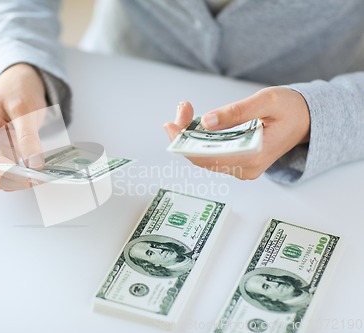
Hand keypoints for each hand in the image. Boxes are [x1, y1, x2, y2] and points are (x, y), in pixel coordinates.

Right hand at [0, 63, 46, 189]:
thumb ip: (28, 137)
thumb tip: (34, 164)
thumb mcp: (26, 110)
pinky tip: (32, 165)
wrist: (17, 84)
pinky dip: (19, 174)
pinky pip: (5, 174)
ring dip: (19, 179)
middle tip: (42, 174)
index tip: (38, 175)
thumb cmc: (18, 92)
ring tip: (39, 167)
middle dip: (17, 179)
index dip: (15, 174)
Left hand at [164, 87, 309, 179]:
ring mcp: (241, 168)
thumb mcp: (267, 101)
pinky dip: (199, 139)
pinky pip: (211, 155)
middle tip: (181, 109)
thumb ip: (237, 112)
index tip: (172, 124)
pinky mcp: (237, 163)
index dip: (186, 143)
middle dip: (184, 135)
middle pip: (203, 158)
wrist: (306, 120)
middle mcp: (246, 168)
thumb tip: (207, 121)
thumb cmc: (290, 108)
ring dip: (189, 136)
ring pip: (204, 157)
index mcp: (255, 155)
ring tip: (185, 111)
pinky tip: (193, 122)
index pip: (210, 157)